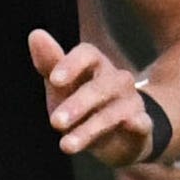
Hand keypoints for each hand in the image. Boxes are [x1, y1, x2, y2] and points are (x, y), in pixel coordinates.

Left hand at [28, 28, 153, 166]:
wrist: (117, 134)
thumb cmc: (81, 104)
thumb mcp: (61, 87)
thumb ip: (49, 63)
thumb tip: (35, 34)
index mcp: (95, 65)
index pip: (87, 54)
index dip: (71, 65)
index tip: (54, 80)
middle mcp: (116, 80)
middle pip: (99, 87)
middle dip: (77, 105)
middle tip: (54, 122)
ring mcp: (131, 103)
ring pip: (114, 112)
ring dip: (91, 128)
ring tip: (66, 145)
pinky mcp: (142, 126)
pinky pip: (143, 123)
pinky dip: (139, 123)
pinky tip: (133, 124)